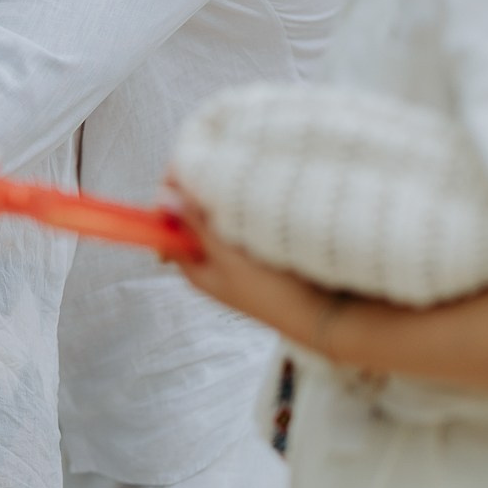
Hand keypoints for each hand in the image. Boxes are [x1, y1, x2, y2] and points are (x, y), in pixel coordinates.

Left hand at [165, 180, 343, 353]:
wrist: (322, 314)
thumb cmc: (272, 295)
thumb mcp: (227, 257)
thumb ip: (195, 226)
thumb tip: (164, 198)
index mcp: (194, 269)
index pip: (167, 228)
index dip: (170, 200)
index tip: (180, 174)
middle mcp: (211, 263)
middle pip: (192, 221)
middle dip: (197, 197)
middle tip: (209, 174)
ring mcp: (234, 258)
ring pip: (218, 221)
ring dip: (223, 204)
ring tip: (232, 186)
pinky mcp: (256, 253)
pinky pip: (241, 226)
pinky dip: (243, 212)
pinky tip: (253, 202)